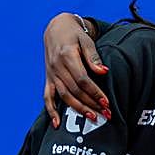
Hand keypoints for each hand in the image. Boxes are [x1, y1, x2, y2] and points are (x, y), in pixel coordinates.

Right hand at [43, 13, 108, 127]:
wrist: (56, 29)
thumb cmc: (75, 35)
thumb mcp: (86, 41)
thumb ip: (93, 57)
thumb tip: (103, 72)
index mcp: (67, 57)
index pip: (82, 80)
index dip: (95, 92)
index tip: (107, 102)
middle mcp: (57, 68)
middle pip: (75, 91)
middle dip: (91, 104)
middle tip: (106, 115)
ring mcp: (51, 75)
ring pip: (64, 96)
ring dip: (78, 109)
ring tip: (93, 118)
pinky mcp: (48, 79)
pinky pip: (47, 97)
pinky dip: (51, 111)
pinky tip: (56, 124)